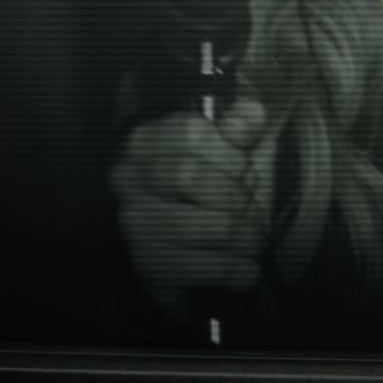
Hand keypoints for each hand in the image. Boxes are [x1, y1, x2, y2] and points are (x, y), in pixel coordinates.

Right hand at [107, 96, 273, 325]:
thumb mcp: (237, 148)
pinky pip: (199, 266)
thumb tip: (250, 113)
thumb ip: (244, 123)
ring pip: (207, 224)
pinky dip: (234, 270)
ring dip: (245, 235)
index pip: (189, 131)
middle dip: (236, 194)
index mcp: (147, 139)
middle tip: (251, 208)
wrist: (207, 248)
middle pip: (190, 175)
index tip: (246, 169)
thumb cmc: (221, 190)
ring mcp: (134, 223)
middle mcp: (129, 179)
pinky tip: (245, 269)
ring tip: (253, 239)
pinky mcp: (146, 265)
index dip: (229, 150)